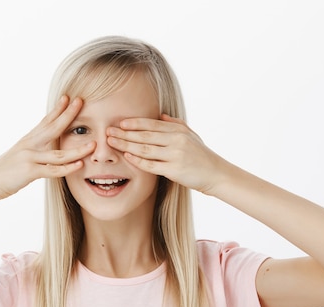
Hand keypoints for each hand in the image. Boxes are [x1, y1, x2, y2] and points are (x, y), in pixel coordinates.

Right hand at [0, 96, 95, 201]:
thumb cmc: (6, 170)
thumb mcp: (20, 154)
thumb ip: (33, 147)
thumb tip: (44, 143)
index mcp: (28, 140)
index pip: (45, 121)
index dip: (57, 109)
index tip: (68, 97)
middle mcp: (29, 145)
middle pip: (53, 128)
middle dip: (68, 115)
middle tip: (80, 102)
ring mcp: (30, 158)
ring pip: (59, 154)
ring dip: (78, 150)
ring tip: (93, 144)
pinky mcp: (30, 172)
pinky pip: (53, 170)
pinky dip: (67, 168)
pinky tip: (80, 165)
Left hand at [106, 114, 222, 194]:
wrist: (216, 174)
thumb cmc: (201, 155)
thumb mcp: (191, 135)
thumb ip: (175, 124)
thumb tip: (161, 116)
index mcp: (178, 131)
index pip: (152, 125)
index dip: (135, 123)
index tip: (120, 123)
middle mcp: (176, 141)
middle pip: (145, 136)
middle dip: (125, 133)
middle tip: (108, 131)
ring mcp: (175, 155)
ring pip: (145, 149)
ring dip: (126, 145)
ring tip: (112, 142)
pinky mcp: (174, 170)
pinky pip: (151, 165)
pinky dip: (137, 160)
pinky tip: (126, 156)